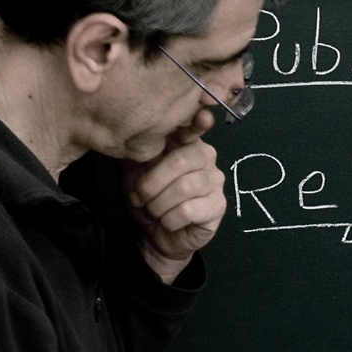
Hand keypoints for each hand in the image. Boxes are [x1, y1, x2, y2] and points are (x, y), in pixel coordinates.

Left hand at [119, 111, 225, 281]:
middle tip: (139, 198)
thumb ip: (137, 150)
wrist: (154, 235)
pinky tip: (168, 222)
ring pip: (184, 187)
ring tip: (153, 211)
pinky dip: (170, 220)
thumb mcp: (133, 172)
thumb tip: (134, 132)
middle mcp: (205, 157)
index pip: (193, 127)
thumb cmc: (147, 199)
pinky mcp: (218, 205)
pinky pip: (190, 210)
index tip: (202, 116)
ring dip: (159, 205)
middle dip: (152, 183)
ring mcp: (215, 181)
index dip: (197, 123)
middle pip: (181, 160)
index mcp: (184, 143)